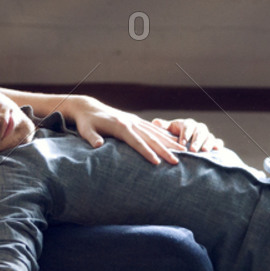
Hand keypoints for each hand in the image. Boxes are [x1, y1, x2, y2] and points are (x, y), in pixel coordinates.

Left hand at [62, 95, 185, 164]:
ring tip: (183, 152)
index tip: (158, 162)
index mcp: (120, 126)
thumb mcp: (86, 130)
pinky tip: (173, 141)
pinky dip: (164, 135)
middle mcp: (131, 122)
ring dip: (169, 142)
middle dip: (165, 150)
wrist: (89, 107)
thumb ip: (92, 138)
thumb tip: (98, 145)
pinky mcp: (135, 120)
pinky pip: (153, 129)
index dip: (147, 152)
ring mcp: (134, 120)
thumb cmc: (86, 122)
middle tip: (177, 161)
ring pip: (156, 132)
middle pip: (151, 138)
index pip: (136, 142)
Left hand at [152, 117, 223, 151]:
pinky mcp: (214, 142)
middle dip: (196, 141)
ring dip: (207, 144)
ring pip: (210, 137)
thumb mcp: (169, 129)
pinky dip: (218, 145)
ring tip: (204, 151)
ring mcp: (207, 135)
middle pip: (200, 132)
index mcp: (188, 124)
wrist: (187, 139)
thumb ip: (163, 127)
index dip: (185, 135)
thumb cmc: (176, 134)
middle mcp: (199, 128)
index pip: (188, 127)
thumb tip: (155, 122)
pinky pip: (218, 142)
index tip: (181, 143)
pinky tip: (216, 150)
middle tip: (192, 150)